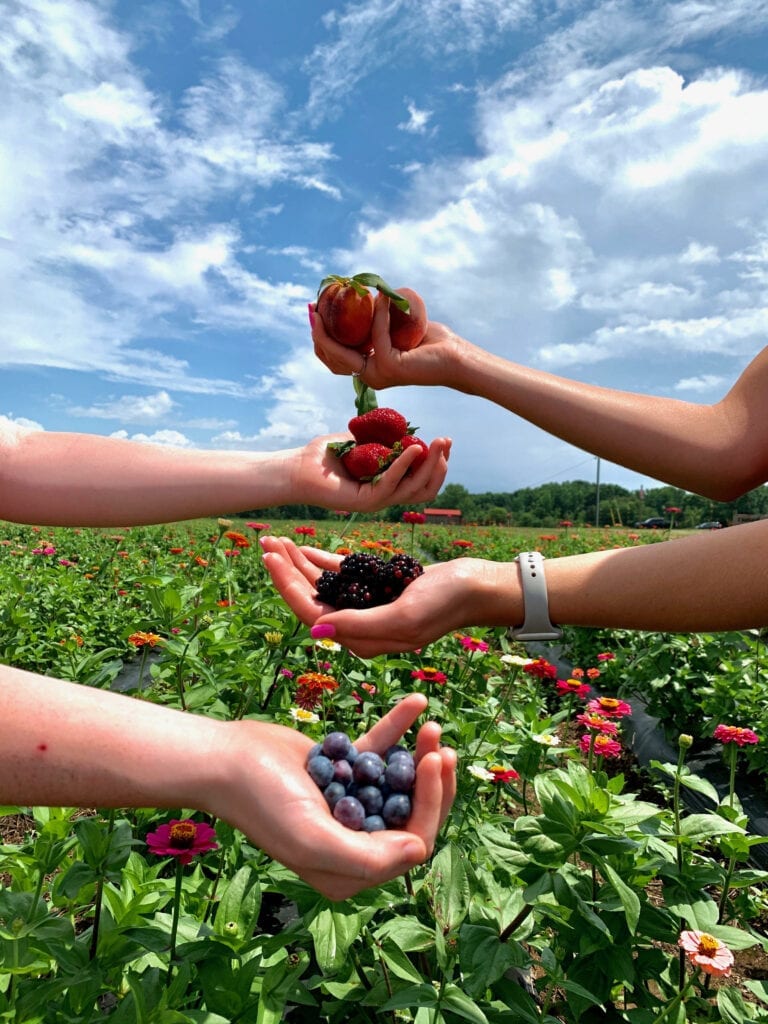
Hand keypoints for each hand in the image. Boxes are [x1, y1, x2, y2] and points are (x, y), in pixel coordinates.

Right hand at [215, 694, 455, 899]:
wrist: (226, 759)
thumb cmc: (263, 801)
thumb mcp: (312, 838)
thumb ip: (366, 856)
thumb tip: (419, 852)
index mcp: (350, 871)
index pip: (411, 844)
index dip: (431, 805)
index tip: (434, 762)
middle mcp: (355, 842)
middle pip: (413, 813)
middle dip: (433, 781)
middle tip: (441, 746)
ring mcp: (351, 805)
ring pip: (402, 781)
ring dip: (419, 755)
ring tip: (431, 728)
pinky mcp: (344, 771)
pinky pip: (378, 751)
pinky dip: (397, 728)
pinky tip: (415, 704)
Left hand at [261, 537, 492, 656]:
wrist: (478, 587)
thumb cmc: (446, 604)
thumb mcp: (403, 618)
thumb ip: (359, 625)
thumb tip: (315, 629)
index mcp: (363, 640)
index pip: (312, 613)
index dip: (287, 586)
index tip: (271, 558)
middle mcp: (360, 626)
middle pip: (311, 598)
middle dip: (286, 571)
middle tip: (265, 542)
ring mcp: (367, 606)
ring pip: (322, 586)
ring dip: (299, 564)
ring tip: (277, 540)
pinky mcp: (377, 588)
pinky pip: (342, 575)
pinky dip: (321, 561)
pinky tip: (303, 547)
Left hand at [292, 433, 450, 512]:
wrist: (298, 468)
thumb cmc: (325, 455)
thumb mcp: (362, 441)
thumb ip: (383, 438)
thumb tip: (404, 429)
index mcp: (387, 485)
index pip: (422, 480)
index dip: (437, 463)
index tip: (444, 441)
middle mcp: (385, 496)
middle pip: (425, 488)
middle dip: (440, 464)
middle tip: (447, 441)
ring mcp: (376, 502)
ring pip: (414, 489)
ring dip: (429, 465)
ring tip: (438, 443)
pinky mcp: (365, 502)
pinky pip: (391, 484)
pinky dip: (405, 466)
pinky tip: (413, 448)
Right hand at [311, 291, 466, 390]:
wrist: (457, 357)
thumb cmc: (432, 342)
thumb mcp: (397, 327)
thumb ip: (380, 319)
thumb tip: (365, 294)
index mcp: (369, 370)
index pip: (335, 358)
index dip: (321, 337)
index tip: (315, 312)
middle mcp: (370, 377)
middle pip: (332, 357)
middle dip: (318, 333)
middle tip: (314, 308)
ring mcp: (378, 375)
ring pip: (344, 351)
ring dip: (332, 326)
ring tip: (327, 304)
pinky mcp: (390, 367)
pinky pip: (376, 334)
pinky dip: (378, 314)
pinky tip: (381, 298)